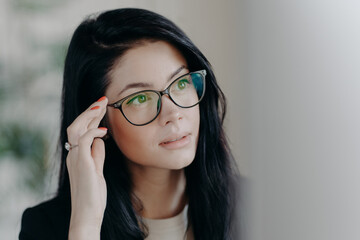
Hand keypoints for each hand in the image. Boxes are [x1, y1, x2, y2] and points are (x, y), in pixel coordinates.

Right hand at [66, 96, 107, 238]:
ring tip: (101, 106)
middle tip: (103, 100)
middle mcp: (73, 154)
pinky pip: (84, 140)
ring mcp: (76, 158)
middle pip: (76, 125)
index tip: (102, 107)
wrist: (87, 213)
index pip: (81, 130)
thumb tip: (100, 139)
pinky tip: (104, 130)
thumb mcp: (97, 169)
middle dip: (90, 111)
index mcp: (77, 155)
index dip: (90, 117)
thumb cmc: (93, 194)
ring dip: (88, 116)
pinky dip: (93, 131)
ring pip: (75, 128)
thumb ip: (97, 154)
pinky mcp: (81, 163)